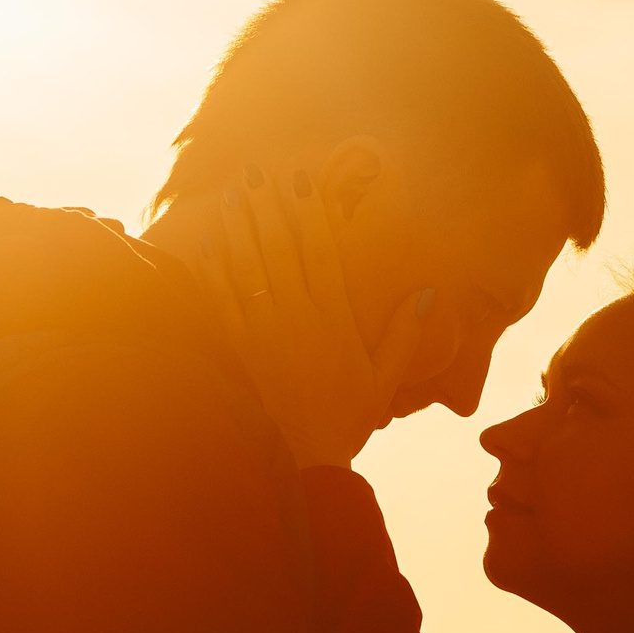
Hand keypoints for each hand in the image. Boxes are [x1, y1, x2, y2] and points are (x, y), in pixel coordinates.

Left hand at [203, 166, 437, 469]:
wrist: (309, 462)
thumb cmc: (350, 418)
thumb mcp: (387, 378)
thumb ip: (406, 333)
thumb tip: (427, 292)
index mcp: (335, 319)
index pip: (322, 253)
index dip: (311, 212)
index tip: (301, 179)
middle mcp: (298, 319)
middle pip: (280, 249)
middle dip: (268, 206)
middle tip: (256, 170)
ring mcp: (266, 333)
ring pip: (249, 269)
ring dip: (239, 227)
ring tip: (231, 192)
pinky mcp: (241, 351)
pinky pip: (224, 303)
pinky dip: (214, 271)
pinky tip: (207, 242)